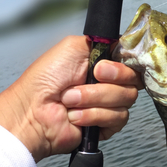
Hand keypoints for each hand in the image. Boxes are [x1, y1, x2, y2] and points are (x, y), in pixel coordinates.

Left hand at [0, 36, 142, 162]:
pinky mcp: (108, 125)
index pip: (132, 62)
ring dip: (94, 99)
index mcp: (105, 63)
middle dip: (107, 82)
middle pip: (133, 81)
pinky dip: (93, 115)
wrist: (33, 111)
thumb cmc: (46, 79)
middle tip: (87, 80)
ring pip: (126, 99)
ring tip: (71, 100)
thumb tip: (122, 44)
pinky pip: (118, 118)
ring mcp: (110, 105)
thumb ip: (102, 41)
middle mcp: (110, 83)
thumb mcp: (73, 47)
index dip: (123, 66)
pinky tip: (75, 116)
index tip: (102, 68)